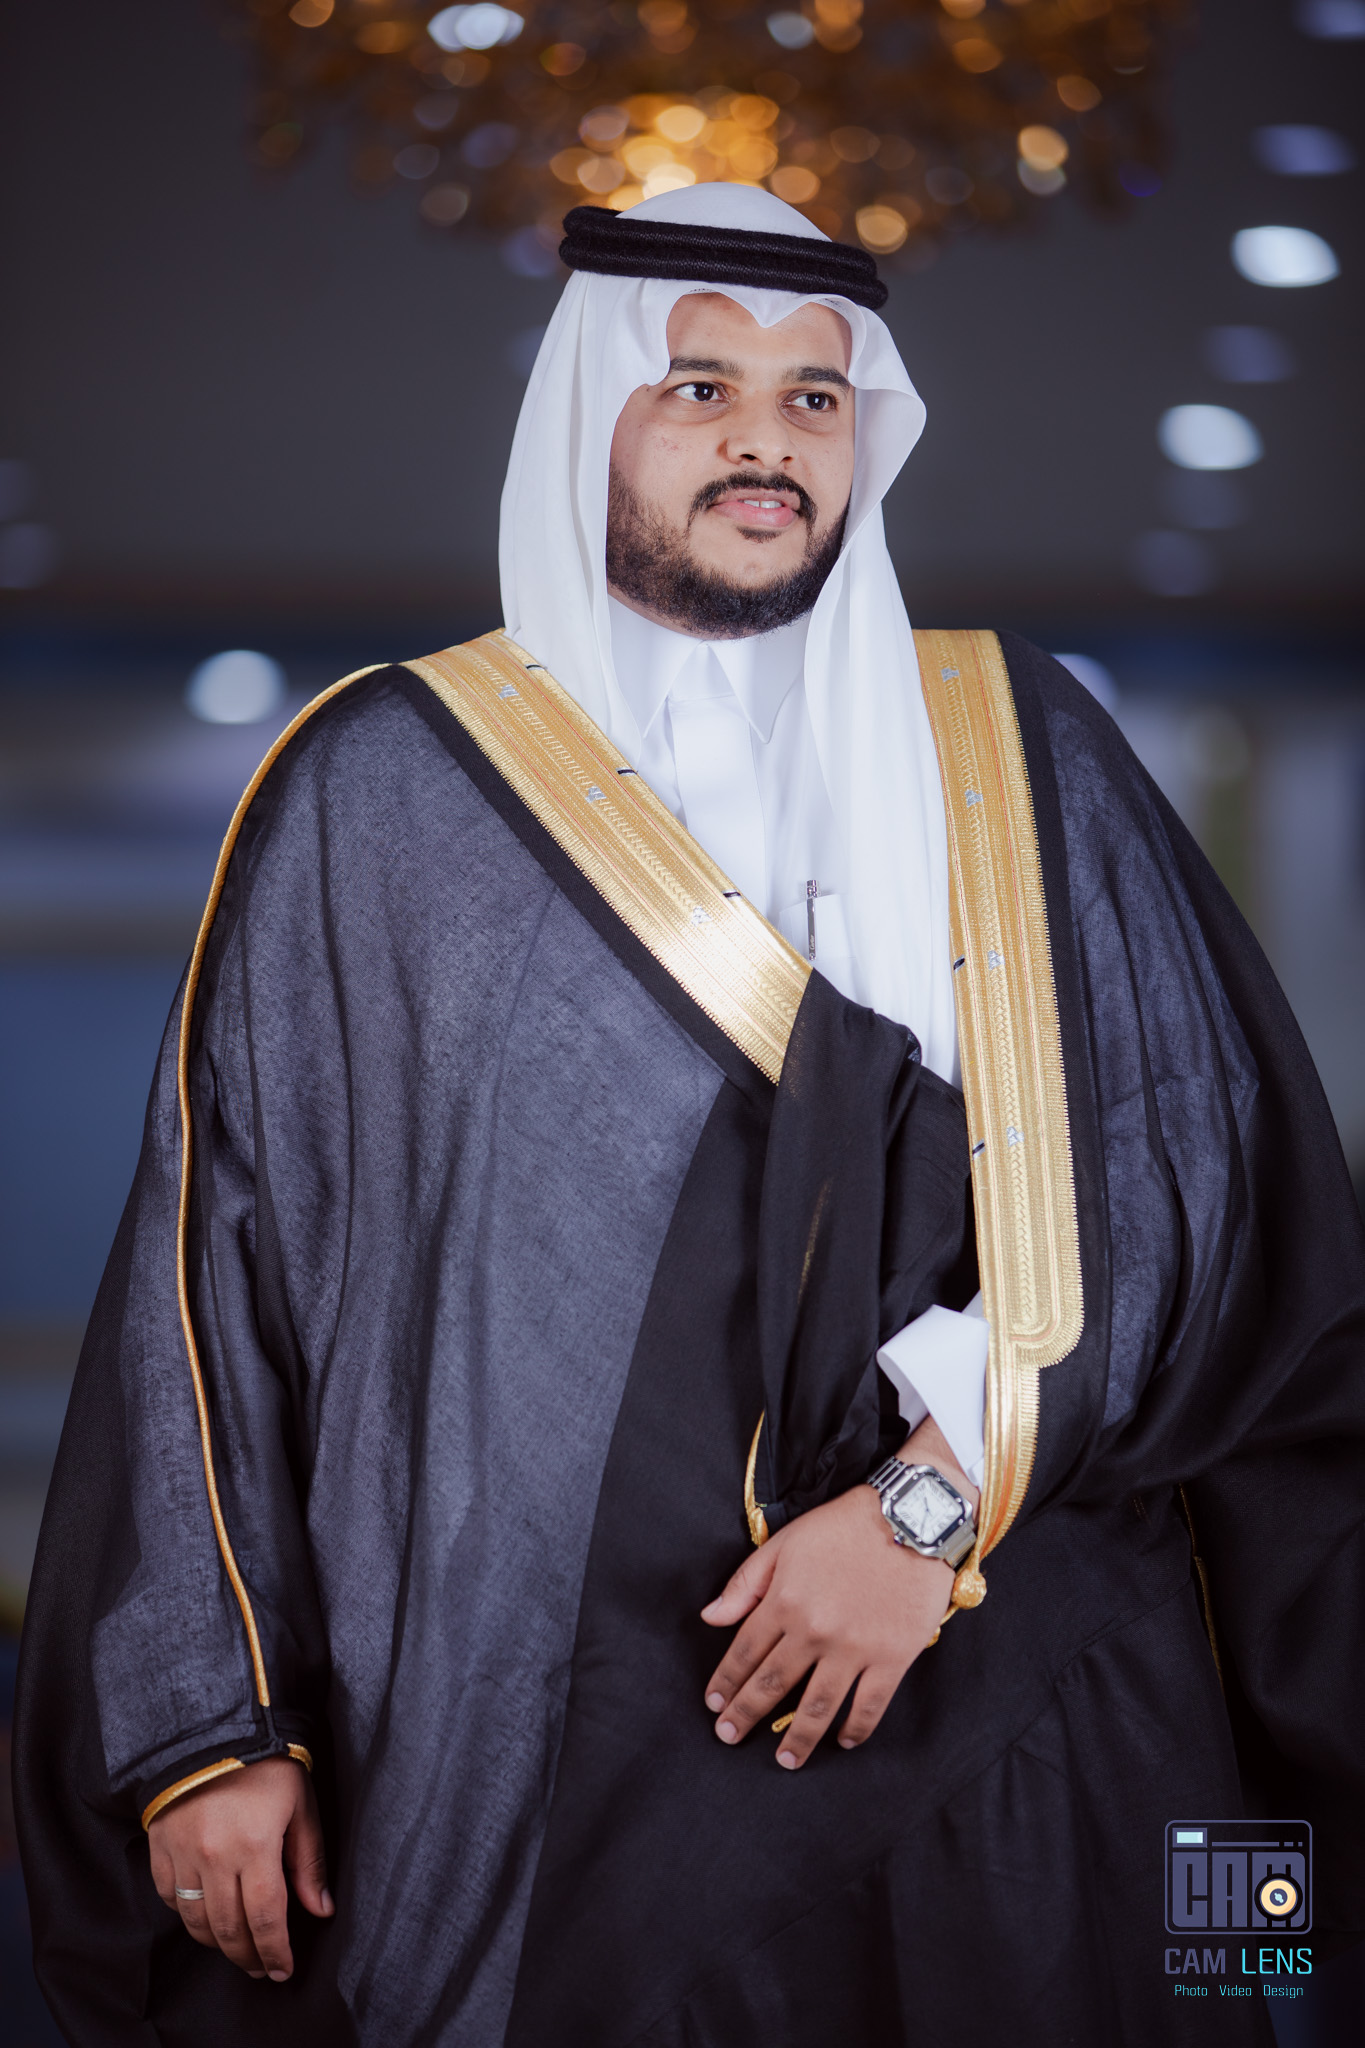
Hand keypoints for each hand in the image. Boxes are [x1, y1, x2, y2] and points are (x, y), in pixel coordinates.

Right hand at [148, 1756, 332, 1980]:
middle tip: (262, 1969)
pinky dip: (187, 1916)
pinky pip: (170, 1898)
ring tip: (237, 1950)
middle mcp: (214, 1857)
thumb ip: (309, 1860)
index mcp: (254, 1846)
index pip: (265, 1919)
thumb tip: (320, 1909)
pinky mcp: (160, 1848)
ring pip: (196, 1922)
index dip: (275, 1951)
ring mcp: (182, 1854)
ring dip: (218, 1944)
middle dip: (248, 1957)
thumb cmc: (265, 1761)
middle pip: (228, 1929)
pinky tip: (204, 1918)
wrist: (211, 1727)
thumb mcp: (300, 1803)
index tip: (283, 1969)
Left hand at [700, 1419, 977, 1770]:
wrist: (911, 1518)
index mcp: (784, 1602)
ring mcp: (854, 1649)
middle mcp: (814, 1631)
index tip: (714, 1704)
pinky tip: (842, 1741)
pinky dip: (855, 1729)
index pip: (745, 1651)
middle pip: (773, 1684)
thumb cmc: (844, 1526)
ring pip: (818, 1706)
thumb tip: (710, 1617)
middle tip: (728, 1737)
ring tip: (784, 1760)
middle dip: (746, 1715)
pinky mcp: (892, 1658)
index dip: (726, 1681)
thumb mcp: (785, 1543)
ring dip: (798, 1737)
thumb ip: (745, 1583)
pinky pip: (869, 1705)